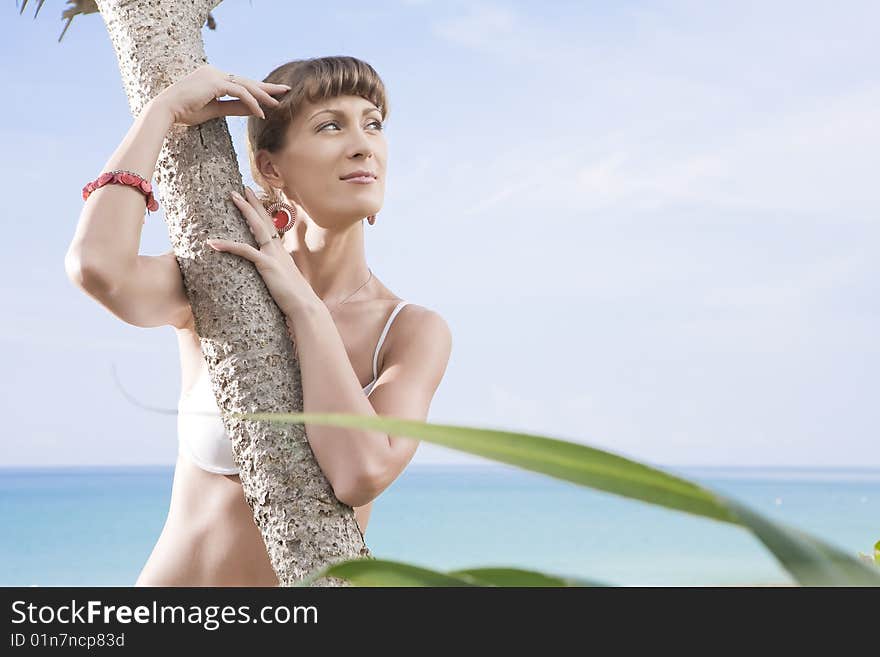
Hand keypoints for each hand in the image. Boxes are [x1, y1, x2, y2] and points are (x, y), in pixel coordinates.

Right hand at [153, 64, 290, 126]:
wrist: (167, 110)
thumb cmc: (186, 111)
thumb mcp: (215, 110)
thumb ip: (234, 107)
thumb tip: (254, 110)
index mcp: (213, 77)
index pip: (241, 83)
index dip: (258, 89)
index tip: (274, 95)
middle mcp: (215, 72)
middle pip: (247, 80)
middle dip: (267, 87)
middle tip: (286, 90)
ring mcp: (214, 75)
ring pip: (245, 85)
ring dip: (263, 96)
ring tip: (277, 105)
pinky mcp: (214, 82)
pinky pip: (239, 92)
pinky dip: (252, 102)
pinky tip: (261, 112)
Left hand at [206, 186, 317, 315]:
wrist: (304, 306)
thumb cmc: (294, 299)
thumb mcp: (283, 282)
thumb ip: (275, 276)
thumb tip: (270, 278)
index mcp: (281, 252)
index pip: (270, 227)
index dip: (261, 212)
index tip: (253, 200)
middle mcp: (278, 249)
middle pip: (264, 219)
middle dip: (253, 202)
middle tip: (242, 188)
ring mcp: (273, 255)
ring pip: (257, 226)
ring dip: (244, 210)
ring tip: (233, 197)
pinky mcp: (266, 264)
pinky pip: (244, 251)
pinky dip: (227, 245)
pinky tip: (213, 242)